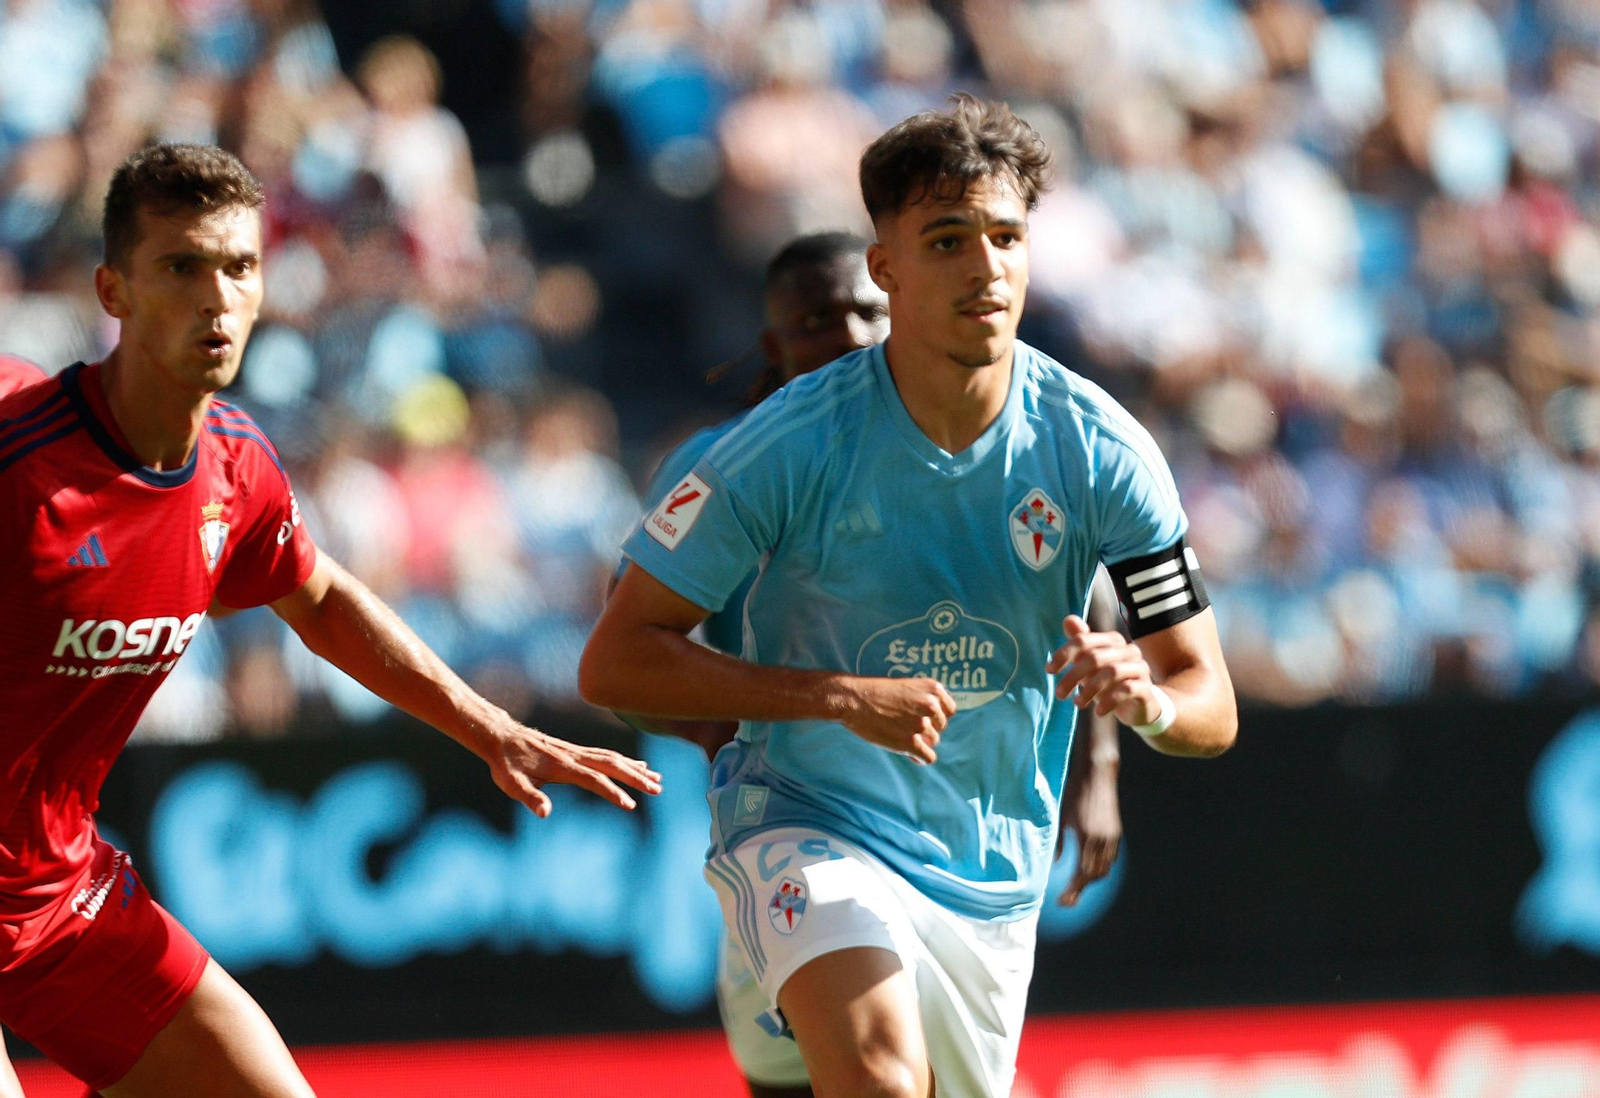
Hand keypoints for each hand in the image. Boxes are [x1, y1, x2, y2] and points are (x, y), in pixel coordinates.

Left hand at [486, 723, 662, 816]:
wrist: (502, 736)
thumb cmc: (505, 763)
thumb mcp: (511, 784)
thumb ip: (530, 797)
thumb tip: (545, 813)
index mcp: (562, 766)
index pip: (594, 780)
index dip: (612, 793)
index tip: (630, 805)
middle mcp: (573, 755)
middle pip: (612, 764)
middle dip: (636, 777)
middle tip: (658, 788)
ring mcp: (576, 751)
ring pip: (612, 757)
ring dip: (635, 768)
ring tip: (657, 778)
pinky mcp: (575, 750)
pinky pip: (605, 754)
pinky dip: (624, 760)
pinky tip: (636, 765)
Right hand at [836, 676, 955, 764]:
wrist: (852, 699)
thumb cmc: (874, 692)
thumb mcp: (906, 687)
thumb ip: (923, 700)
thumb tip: (935, 726)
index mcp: (933, 689)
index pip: (949, 711)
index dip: (936, 717)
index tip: (921, 719)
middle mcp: (931, 705)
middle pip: (940, 728)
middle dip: (926, 730)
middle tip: (904, 728)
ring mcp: (922, 724)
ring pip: (933, 742)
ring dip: (919, 743)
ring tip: (899, 736)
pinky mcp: (911, 742)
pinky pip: (928, 758)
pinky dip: (920, 758)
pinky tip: (909, 754)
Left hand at [1047, 616, 1159, 726]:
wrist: (1139, 705)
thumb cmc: (1109, 682)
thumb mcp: (1091, 664)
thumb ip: (1080, 642)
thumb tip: (1068, 619)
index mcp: (1113, 640)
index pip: (1083, 640)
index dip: (1064, 654)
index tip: (1049, 671)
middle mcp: (1128, 650)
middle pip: (1095, 656)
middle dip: (1073, 676)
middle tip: (1060, 694)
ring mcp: (1140, 668)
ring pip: (1111, 672)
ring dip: (1090, 689)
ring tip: (1077, 704)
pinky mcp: (1146, 687)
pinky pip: (1128, 689)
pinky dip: (1109, 701)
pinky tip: (1098, 712)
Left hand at [1057, 767, 1121, 905]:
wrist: (1097, 773)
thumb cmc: (1074, 791)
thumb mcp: (1061, 815)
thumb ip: (1058, 841)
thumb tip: (1053, 863)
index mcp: (1086, 836)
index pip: (1081, 873)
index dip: (1073, 890)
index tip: (1062, 901)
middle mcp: (1102, 839)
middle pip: (1094, 875)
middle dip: (1081, 890)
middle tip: (1067, 900)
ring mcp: (1112, 836)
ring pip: (1104, 869)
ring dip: (1091, 880)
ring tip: (1076, 887)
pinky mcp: (1116, 832)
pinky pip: (1110, 858)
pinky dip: (1100, 868)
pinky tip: (1089, 870)